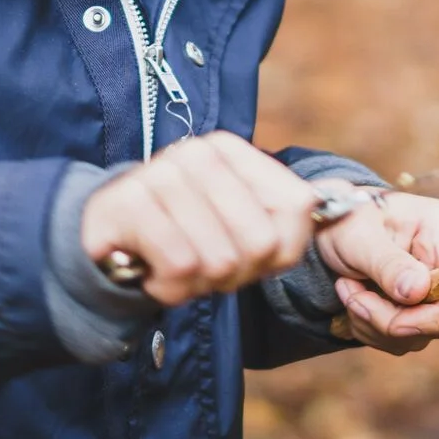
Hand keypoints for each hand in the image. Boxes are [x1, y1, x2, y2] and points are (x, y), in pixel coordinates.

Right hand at [80, 132, 318, 306]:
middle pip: (259, 243)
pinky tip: (153, 271)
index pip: (296, 210)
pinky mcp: (131, 203)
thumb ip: (282, 222)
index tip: (246, 254)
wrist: (103, 239)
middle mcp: (198, 153)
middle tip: (203, 265)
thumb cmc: (181, 236)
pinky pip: (181, 267)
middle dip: (234, 273)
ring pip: (220, 259)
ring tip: (174, 265)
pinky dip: (170, 287)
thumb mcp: (236, 226)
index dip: (276, 251)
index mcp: (231, 151)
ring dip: (198, 284)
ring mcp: (162, 173)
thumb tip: (335, 204)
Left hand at [315, 189, 438, 354]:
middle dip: (391, 320)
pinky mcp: (424, 305)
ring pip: (423, 334)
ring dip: (375, 325)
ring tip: (348, 290)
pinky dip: (375, 329)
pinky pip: (408, 337)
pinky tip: (356, 301)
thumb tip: (419, 290)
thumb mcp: (358, 236)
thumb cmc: (345, 219)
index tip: (390, 322)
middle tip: (351, 297)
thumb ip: (388, 263)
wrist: (331, 223)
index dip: (431, 316)